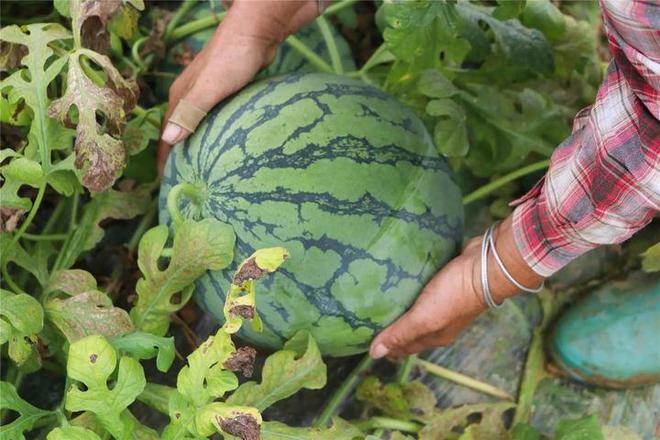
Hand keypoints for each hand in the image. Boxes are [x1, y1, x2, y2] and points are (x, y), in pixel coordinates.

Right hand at [157, 0, 321, 172]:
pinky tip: (223, 148)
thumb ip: (191, 112)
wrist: (256, 32)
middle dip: (178, 157)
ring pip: (196, 127)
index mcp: (180, 97)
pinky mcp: (225, 93)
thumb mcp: (211, 87)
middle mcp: (189, 96)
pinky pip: (214, 120)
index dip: (165, 160)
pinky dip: (213, 136)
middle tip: (185, 183)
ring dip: (195, 147)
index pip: (166, 135)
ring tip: (202, 172)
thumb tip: (169, 140)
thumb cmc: (233, 58)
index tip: (166, 184)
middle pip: (179, 132)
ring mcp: (207, 94)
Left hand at [369, 215, 543, 358]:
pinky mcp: (445, 283)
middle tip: (369, 322)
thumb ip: (400, 334)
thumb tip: (375, 354)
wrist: (485, 266)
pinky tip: (401, 283)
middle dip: (393, 329)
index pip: (406, 347)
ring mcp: (445, 303)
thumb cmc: (454, 295)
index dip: (387, 347)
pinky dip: (411, 292)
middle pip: (411, 330)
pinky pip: (424, 291)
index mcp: (435, 336)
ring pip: (418, 310)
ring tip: (381, 302)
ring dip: (402, 309)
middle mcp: (440, 323)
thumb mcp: (424, 318)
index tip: (367, 343)